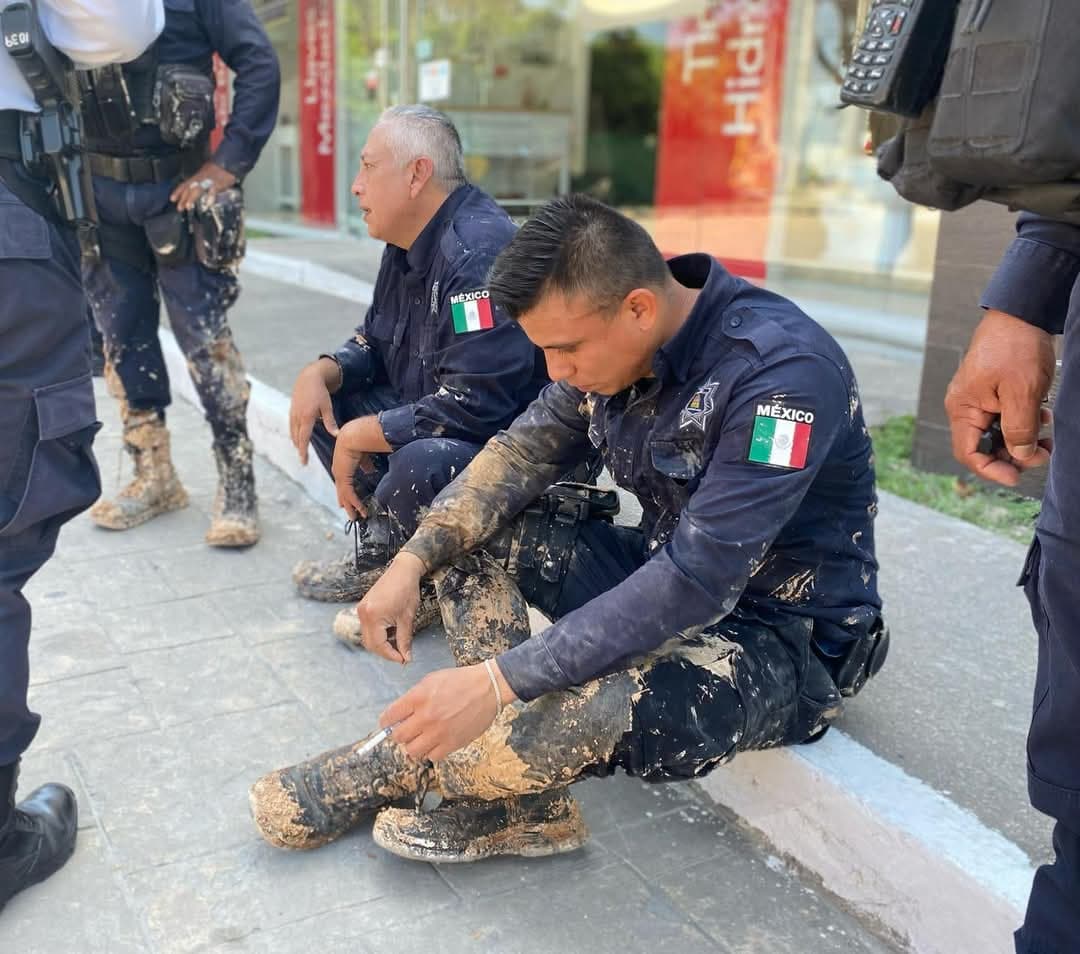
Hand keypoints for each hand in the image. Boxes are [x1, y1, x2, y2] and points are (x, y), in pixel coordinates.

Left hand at [170, 161, 236, 211]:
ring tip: (188, 207)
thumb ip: (201, 182)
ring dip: (192, 198)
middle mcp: (200, 178)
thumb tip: (196, 191)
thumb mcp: (206, 173)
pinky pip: (213, 191)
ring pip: (198, 189)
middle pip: (189, 188)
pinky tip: (208, 204)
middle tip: (179, 208)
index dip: (178, 191)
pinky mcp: (218, 183)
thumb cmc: (218, 169)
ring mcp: (208, 181)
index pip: (185, 184)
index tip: (172, 199)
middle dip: (183, 198)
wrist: (227, 162)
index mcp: (197, 176)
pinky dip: (210, 197)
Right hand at [289, 360, 339, 464]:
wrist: (308, 378)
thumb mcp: (327, 407)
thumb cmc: (320, 392)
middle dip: (300, 449)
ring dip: (297, 443)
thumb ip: (330, 422)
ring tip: (301, 452)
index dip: (303, 451)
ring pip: (293, 433)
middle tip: (304, 460)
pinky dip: (294, 434)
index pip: (303, 438)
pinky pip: (291, 427)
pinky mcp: (291, 411)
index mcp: (306, 417)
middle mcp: (297, 417)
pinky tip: (298, 439)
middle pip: (296, 438)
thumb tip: (337, 435)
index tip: (303, 462)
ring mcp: (293, 414)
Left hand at [331, 419, 377, 518]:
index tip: (348, 501)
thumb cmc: (359, 441)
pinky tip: (361, 510)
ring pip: (345, 496)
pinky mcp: (343, 477)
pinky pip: (350, 494)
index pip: (343, 482)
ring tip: (355, 517)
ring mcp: (340, 475)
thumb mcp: (363, 456)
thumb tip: (370, 470)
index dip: (346, 493)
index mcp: (342, 465)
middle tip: (351, 514)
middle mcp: (339, 472)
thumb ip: (365, 464)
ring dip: (351, 507)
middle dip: (346, 503)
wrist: (353, 435)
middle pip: (342, 492)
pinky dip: (355, 503)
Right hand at [357, 552, 425, 663]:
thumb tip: (406, 657)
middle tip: (401, 655)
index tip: (403, 660)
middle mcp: (363, 614)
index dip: (391, 655)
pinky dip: (378, 634)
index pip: (378, 645)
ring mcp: (361, 609)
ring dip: (382, 643)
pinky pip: (368, 627)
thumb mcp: (407, 618)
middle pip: (370, 643)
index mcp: (373, 616)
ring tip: (398, 643)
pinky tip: (391, 632)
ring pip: (368, 636)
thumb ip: (405, 640)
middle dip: (385, 652)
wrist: (403, 570)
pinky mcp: (363, 607)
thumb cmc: (407, 590)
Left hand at [379, 661, 516, 761]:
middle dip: (399, 734)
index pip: (389, 717)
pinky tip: (435, 742)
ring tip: (420, 738)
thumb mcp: (431, 680)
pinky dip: (430, 752)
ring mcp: (439, 732)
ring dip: (413, 745)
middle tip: (406, 730)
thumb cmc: (461, 681)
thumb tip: (399, 714)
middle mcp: (426, 717)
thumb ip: (413, 697)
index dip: (386, 722)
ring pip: (412, 751)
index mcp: (418, 698)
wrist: (488, 688)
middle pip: (398, 737)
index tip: (388, 724)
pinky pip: (432, 757)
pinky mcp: (452, 743)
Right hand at [945, 309, 1055, 485]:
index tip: (1018, 477)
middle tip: (1043, 454)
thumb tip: (1020, 457)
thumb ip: (1019, 430)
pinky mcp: (991, 390)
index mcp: (963, 409)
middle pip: (983, 446)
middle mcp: (965, 406)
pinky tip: (1042, 418)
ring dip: (1021, 440)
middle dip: (1012, 455)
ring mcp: (977, 398)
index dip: (992, 470)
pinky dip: (1023, 424)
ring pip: (996, 433)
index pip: (968, 453)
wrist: (1020, 313)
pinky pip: (1003, 417)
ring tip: (1047, 437)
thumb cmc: (1015, 348)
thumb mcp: (1022, 394)